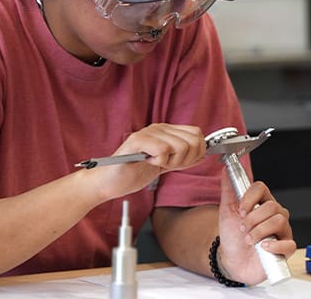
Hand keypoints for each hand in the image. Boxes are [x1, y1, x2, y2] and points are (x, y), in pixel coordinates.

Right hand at [87, 123, 205, 200]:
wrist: (108, 182)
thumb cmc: (132, 173)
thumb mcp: (164, 165)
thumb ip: (181, 158)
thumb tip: (202, 155)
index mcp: (165, 131)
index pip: (196, 134)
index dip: (196, 152)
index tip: (181, 163)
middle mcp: (158, 128)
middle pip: (193, 140)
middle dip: (186, 160)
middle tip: (168, 165)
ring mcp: (147, 133)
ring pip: (180, 145)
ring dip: (172, 162)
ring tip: (156, 163)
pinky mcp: (137, 142)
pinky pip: (163, 150)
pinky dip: (160, 161)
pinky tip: (148, 162)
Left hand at [217, 168, 295, 284]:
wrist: (232, 260)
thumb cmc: (232, 236)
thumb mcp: (227, 211)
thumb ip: (228, 190)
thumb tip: (226, 170)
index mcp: (261, 204)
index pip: (261, 188)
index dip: (250, 198)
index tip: (240, 210)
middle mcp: (274, 215)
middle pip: (271, 206)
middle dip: (252, 219)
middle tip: (243, 228)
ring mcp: (282, 231)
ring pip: (279, 221)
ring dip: (259, 231)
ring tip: (249, 240)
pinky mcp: (286, 248)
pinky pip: (288, 243)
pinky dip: (273, 245)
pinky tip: (263, 247)